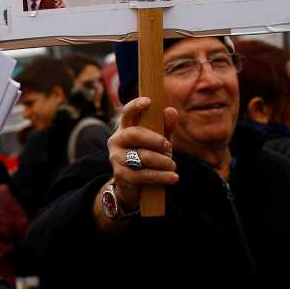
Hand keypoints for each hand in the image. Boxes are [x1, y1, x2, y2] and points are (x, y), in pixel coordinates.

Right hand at [102, 96, 178, 213]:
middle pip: (134, 134)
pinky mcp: (121, 175)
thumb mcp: (159, 141)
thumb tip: (170, 111)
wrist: (135, 186)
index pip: (127, 113)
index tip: (148, 102)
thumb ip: (165, 127)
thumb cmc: (149, 157)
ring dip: (162, 161)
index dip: (136, 106)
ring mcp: (116, 158)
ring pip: (142, 156)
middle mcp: (117, 141)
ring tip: (173, 166)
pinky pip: (143, 174)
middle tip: (169, 147)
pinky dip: (162, 176)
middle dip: (156, 140)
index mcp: (126, 128)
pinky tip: (173, 177)